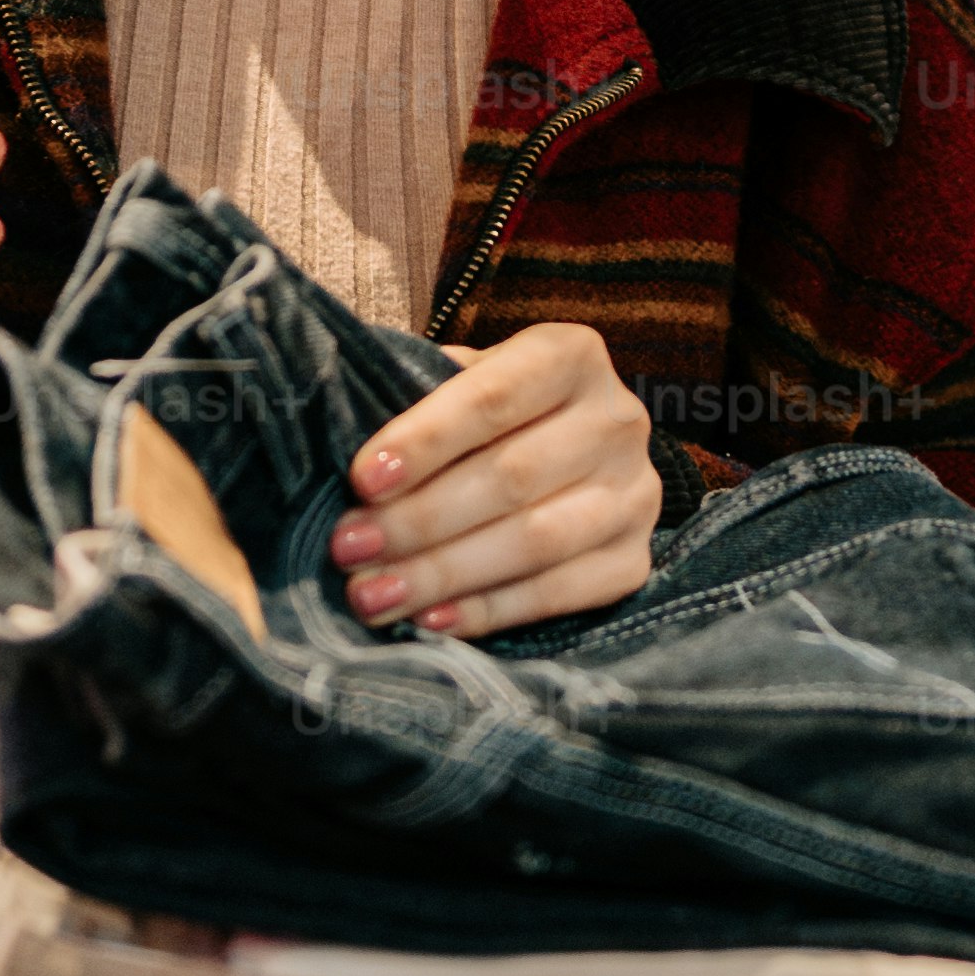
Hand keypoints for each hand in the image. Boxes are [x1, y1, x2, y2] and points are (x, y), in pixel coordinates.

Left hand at [328, 322, 658, 636]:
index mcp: (571, 356)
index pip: (495, 398)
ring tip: (374, 595)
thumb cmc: (489, 415)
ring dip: (444, 573)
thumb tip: (339, 434)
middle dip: (419, 519)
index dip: (427, 439)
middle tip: (349, 549)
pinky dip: (490, 611)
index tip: (363, 479)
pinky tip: (432, 619)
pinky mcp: (634, 560)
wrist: (571, 453)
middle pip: (512, 477)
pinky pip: (560, 594)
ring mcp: (635, 495)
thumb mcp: (459, 383)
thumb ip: (415, 396)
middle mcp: (618, 420)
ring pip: (536, 542)